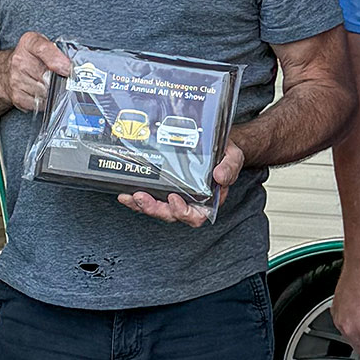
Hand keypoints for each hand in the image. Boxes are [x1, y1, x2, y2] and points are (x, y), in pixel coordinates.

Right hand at [5, 32, 70, 111]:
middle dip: (57, 79)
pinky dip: (45, 101)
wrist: (5, 72)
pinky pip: (40, 103)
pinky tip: (41, 93)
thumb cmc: (29, 58)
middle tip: (59, 77)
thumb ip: (58, 51)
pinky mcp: (17, 96)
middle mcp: (19, 60)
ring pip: (46, 91)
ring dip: (51, 91)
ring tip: (47, 84)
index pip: (43, 49)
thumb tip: (71, 67)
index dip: (58, 60)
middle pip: (48, 75)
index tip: (67, 69)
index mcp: (28, 43)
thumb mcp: (43, 44)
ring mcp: (16, 80)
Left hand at [116, 140, 243, 227]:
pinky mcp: (163, 188)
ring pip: (157, 209)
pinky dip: (136, 199)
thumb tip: (220, 176)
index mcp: (208, 201)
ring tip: (130, 196)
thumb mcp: (233, 158)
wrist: (215, 143)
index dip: (182, 212)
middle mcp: (190, 202)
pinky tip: (125, 192)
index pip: (195, 216)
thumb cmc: (225, 155)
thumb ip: (229, 167)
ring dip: (142, 205)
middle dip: (155, 209)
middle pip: (171, 215)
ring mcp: (175, 196)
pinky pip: (149, 198)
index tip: (174, 198)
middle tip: (142, 197)